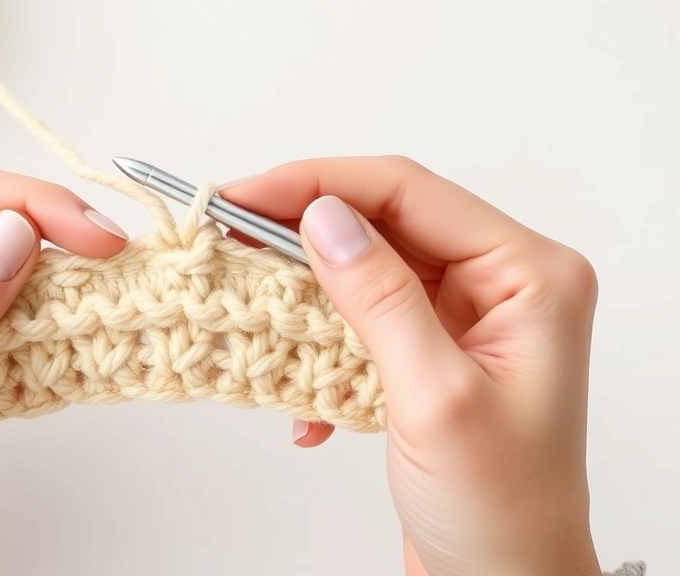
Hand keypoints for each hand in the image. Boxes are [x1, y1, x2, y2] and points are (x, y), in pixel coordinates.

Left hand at [0, 164, 128, 574]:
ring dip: (61, 281)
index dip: (29, 205)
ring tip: (110, 295)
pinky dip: (54, 324)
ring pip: (8, 268)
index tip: (96, 237)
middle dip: (54, 235)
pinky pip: (16, 318)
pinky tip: (83, 333)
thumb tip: (13, 232)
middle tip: (117, 259)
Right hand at [220, 157, 602, 575]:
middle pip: (385, 221)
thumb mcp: (437, 399)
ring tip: (250, 297)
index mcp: (529, 275)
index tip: (245, 196)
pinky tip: (305, 395)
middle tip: (229, 232)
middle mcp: (502, 282)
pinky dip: (322, 341)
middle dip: (303, 228)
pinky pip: (361, 316)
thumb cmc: (502, 511)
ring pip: (366, 266)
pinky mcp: (429, 349)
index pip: (410, 193)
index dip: (319, 184)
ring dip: (305, 287)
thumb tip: (323, 218)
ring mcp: (464, 316)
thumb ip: (381, 299)